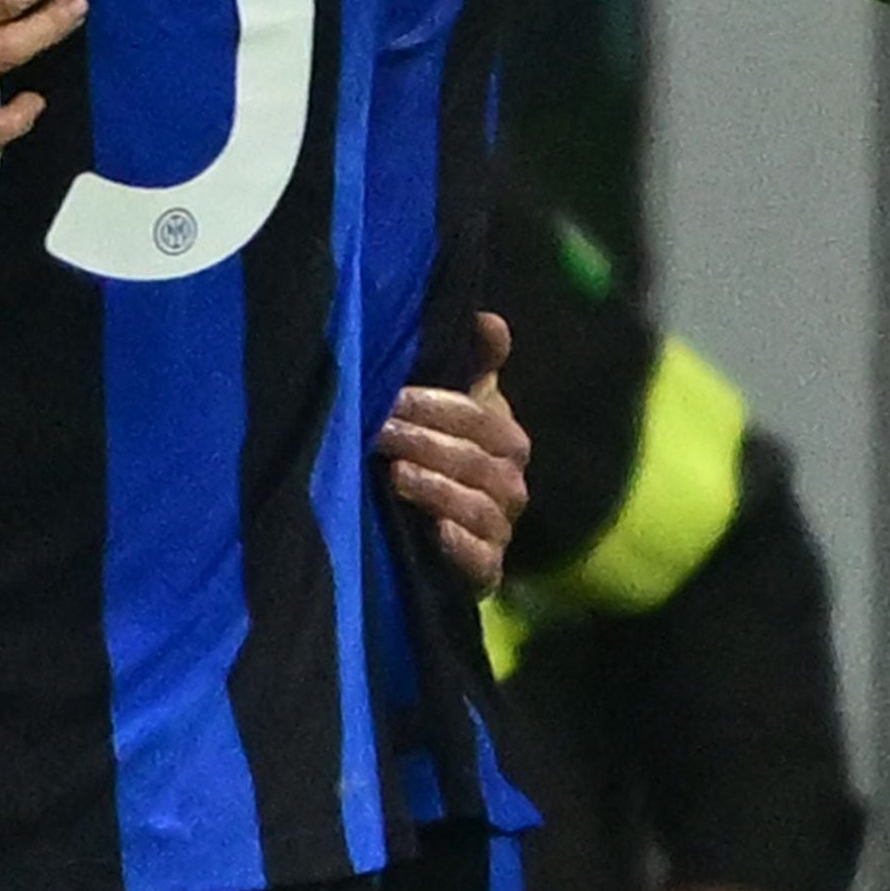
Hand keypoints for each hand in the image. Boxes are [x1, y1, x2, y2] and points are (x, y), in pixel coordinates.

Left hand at [379, 311, 527, 593]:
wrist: (437, 538)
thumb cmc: (445, 457)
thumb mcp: (457, 407)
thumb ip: (474, 363)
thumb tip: (488, 318)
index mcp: (507, 440)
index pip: (479, 416)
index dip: (436, 405)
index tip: (392, 396)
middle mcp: (511, 484)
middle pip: (474, 459)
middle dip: (425, 441)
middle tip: (377, 432)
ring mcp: (501, 529)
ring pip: (476, 505)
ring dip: (436, 488)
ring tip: (395, 474)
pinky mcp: (486, 572)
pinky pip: (482, 559)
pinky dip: (461, 544)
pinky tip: (436, 530)